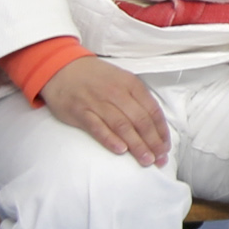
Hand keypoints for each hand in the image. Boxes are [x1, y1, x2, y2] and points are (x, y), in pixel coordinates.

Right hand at [42, 56, 169, 165]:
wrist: (62, 69)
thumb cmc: (96, 78)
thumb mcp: (122, 80)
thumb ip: (137, 99)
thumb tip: (154, 124)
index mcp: (131, 85)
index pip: (153, 111)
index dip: (161, 131)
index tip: (166, 147)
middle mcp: (117, 93)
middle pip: (141, 121)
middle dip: (153, 142)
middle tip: (160, 159)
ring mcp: (98, 103)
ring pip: (122, 126)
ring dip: (136, 145)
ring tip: (146, 160)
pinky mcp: (80, 112)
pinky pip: (98, 128)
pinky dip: (110, 139)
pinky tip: (121, 150)